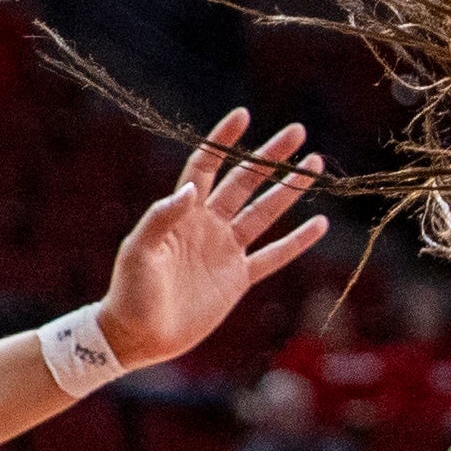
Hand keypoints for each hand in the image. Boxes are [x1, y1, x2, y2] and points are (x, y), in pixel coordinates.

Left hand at [92, 110, 330, 365]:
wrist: (138, 335)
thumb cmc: (130, 291)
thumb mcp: (139, 251)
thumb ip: (162, 217)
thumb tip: (193, 188)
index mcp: (182, 213)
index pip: (206, 166)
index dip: (223, 141)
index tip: (243, 116)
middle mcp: (208, 225)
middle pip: (245, 182)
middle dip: (270, 157)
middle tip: (298, 132)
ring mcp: (226, 250)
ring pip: (265, 212)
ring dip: (290, 190)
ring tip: (315, 165)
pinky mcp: (239, 278)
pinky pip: (274, 255)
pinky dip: (297, 241)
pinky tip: (320, 224)